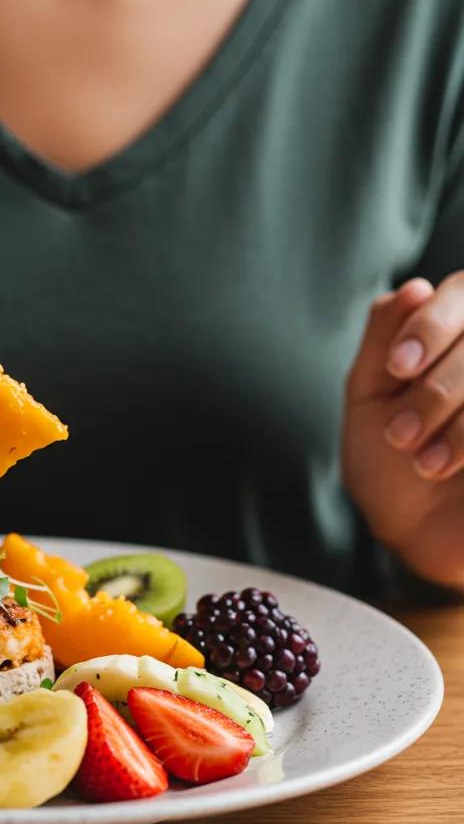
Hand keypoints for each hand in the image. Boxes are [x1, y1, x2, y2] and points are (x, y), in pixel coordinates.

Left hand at [343, 276, 463, 588]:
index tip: (398, 369)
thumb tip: (412, 286)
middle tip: (401, 436)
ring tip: (424, 465)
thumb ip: (384, 338)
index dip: (431, 325)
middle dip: (439, 389)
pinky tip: (453, 470)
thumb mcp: (370, 397)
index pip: (463, 292)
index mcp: (460, 333)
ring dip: (461, 422)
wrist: (420, 536)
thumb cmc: (392, 462)